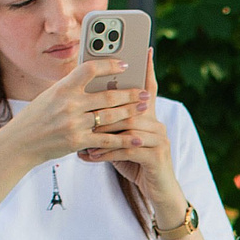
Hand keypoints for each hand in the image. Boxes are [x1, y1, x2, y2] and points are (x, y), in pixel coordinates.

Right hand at [1, 58, 143, 166]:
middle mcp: (69, 105)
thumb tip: (95, 75)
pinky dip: (123, 140)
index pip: (89, 69)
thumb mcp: (50, 95)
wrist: (21, 143)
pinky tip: (136, 138)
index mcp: (62, 88)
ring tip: (144, 108)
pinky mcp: (78, 142)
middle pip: (107, 96)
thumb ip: (71, 87)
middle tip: (145, 91)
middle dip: (130, 93)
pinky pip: (106, 141)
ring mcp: (74, 124)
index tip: (124, 64)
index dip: (109, 64)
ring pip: (110, 117)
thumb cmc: (37, 116)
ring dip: (130, 112)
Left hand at [77, 53, 186, 216]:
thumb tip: (85, 111)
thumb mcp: (121, 140)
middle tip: (79, 109)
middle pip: (129, 107)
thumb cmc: (136, 163)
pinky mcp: (157, 155)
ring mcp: (159, 138)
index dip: (147, 68)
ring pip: (126, 127)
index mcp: (149, 116)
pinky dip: (105, 152)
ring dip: (100, 134)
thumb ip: (110, 124)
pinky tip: (89, 156)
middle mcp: (157, 123)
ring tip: (80, 140)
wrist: (158, 191)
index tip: (145, 48)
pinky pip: (127, 148)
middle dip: (103, 108)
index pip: (148, 87)